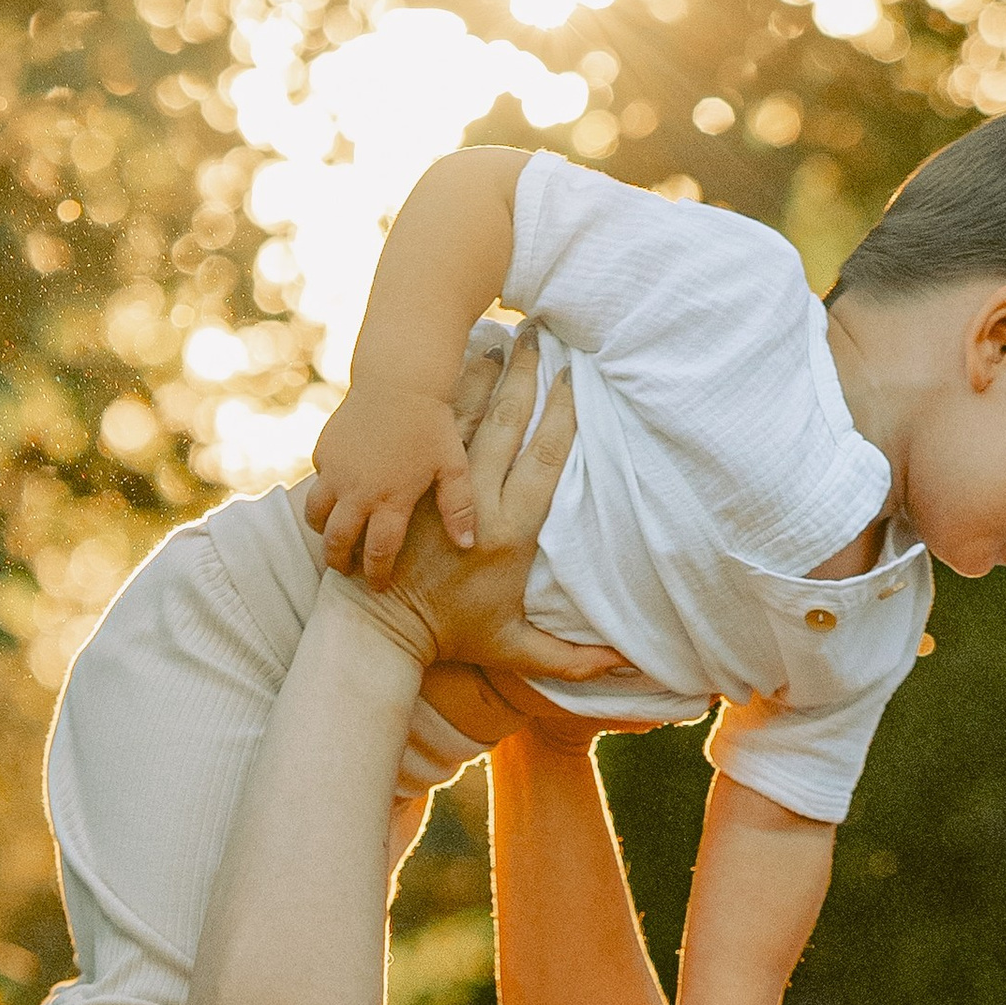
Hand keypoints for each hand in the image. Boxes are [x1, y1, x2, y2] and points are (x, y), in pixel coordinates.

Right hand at [305, 384, 472, 586]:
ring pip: (315, 515)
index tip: (377, 587)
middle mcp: (357, 491)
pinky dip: (325, 494)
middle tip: (345, 569)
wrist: (399, 379)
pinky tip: (340, 495)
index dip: (376, 575)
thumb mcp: (454, 467)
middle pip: (336, 542)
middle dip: (338, 561)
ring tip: (335, 535)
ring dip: (323, 530)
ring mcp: (335, 471)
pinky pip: (317, 482)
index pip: (377, 553)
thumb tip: (467, 546)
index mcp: (391, 500)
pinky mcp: (323, 451)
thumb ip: (459, 509)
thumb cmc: (434, 425)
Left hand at [379, 331, 642, 682]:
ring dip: (489, 377)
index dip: (564, 414)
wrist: (379, 628)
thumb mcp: (516, 651)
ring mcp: (439, 490)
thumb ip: (572, 659)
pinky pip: (436, 431)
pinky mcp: (412, 485)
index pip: (547, 459)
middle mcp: (477, 504)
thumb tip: (626, 667)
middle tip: (543, 337)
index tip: (578, 380)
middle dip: (529, 378)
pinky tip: (462, 368)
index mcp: (510, 534)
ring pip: (470, 418)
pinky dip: (450, 397)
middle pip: (509, 424)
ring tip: (504, 339)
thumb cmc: (452, 638)